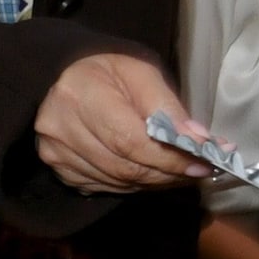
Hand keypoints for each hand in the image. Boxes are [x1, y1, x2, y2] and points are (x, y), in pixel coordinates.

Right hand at [35, 52, 211, 195]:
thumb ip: (168, 106)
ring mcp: (56, 153)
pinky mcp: (59, 170)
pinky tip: (148, 171)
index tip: (201, 163)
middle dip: (167, 173)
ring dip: (153, 181)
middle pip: (124, 167)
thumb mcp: (141, 73)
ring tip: (177, 171)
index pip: (130, 141)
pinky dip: (133, 183)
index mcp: (80, 95)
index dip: (169, 158)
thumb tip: (197, 141)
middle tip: (197, 171)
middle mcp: (60, 129)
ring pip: (117, 182)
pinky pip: (105, 187)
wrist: (64, 78)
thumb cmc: (107, 72)